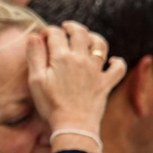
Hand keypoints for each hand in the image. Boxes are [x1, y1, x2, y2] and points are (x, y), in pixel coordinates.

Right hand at [26, 21, 125, 141]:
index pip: (55, 34)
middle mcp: (81, 59)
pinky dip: (116, 62)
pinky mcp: (106, 83)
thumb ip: (34, 56)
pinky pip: (118, 68)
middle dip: (71, 26)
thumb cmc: (51, 104)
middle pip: (80, 33)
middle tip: (65, 28)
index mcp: (62, 57)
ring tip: (87, 38)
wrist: (73, 125)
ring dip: (93, 37)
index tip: (42, 36)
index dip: (48, 31)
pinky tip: (111, 61)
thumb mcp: (35, 80)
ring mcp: (96, 70)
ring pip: (100, 44)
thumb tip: (33, 36)